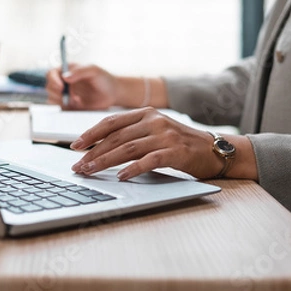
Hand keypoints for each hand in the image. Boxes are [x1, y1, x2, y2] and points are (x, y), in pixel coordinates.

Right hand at [45, 64, 118, 109]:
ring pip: (52, 99)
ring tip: (78, 100)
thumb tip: (64, 77)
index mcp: (66, 70)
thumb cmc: (103, 78)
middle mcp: (62, 82)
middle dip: (57, 93)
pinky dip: (66, 107)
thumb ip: (80, 71)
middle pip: (49, 87)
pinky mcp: (68, 106)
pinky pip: (59, 108)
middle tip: (72, 96)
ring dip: (62, 101)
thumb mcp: (94, 70)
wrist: (112, 93)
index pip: (51, 74)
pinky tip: (79, 104)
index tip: (61, 87)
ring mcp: (64, 95)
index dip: (53, 80)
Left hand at [69, 107, 256, 180]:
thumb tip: (99, 147)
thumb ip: (132, 134)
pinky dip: (132, 169)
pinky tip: (120, 177)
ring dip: (105, 162)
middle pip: (116, 137)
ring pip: (127, 148)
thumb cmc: (180, 144)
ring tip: (90, 172)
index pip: (111, 122)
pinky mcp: (176, 151)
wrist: (215, 150)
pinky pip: (149, 160)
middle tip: (78, 166)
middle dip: (93, 152)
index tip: (75, 146)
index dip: (90, 134)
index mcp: (146, 113)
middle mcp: (154, 121)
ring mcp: (165, 135)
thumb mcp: (155, 131)